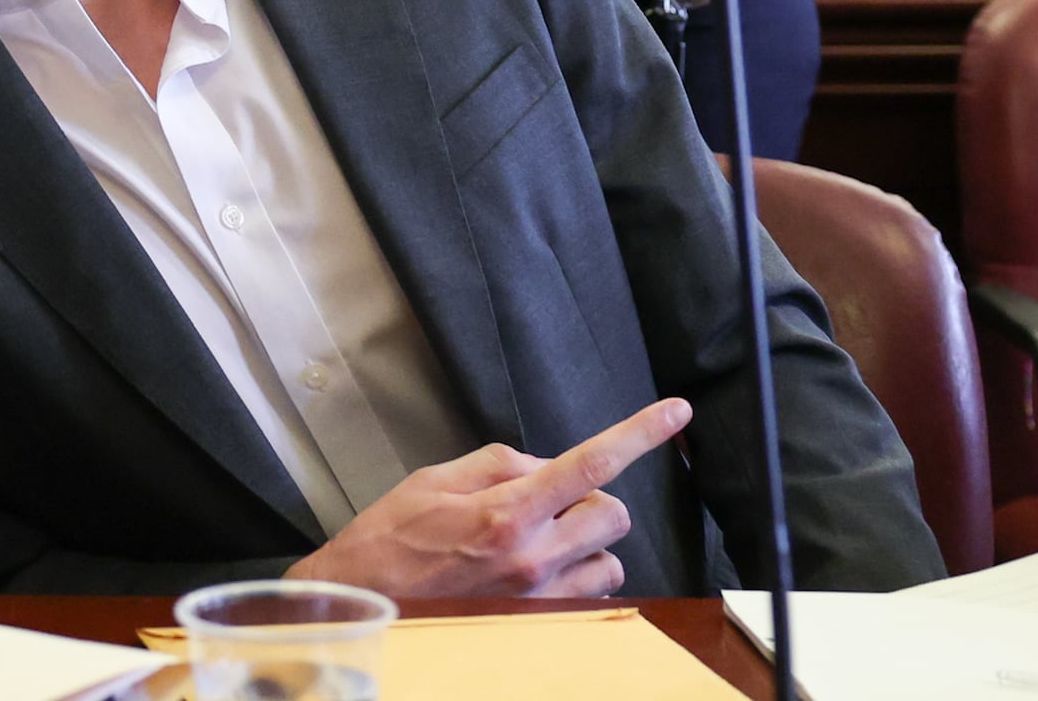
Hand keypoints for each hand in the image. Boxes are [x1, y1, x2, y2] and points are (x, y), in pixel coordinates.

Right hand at [288, 399, 688, 598]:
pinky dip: (577, 577)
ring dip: (587, 543)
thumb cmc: (390, 541)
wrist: (363, 603)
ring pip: (609, 560)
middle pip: (613, 514)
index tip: (675, 412)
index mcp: (507, 510)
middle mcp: (532, 557)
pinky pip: (590, 596)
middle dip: (592, 500)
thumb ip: (500, 463)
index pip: (591, 463)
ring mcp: (539, 597)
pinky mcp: (538, 624)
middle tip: (551, 501)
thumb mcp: (434, 479)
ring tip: (541, 542)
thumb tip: (545, 466)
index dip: (639, 432)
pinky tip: (539, 572)